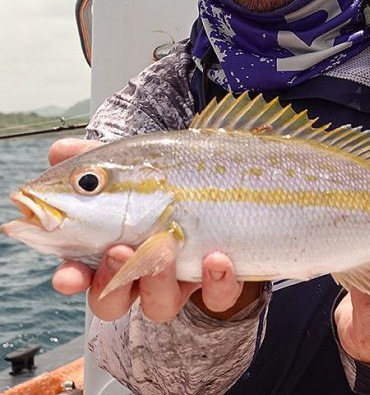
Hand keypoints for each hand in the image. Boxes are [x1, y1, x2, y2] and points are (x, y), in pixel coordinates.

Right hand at [49, 138, 259, 321]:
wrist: (224, 179)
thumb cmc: (169, 176)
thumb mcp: (135, 161)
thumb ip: (98, 160)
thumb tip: (60, 150)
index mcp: (110, 246)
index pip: (81, 273)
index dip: (72, 278)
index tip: (68, 276)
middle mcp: (141, 271)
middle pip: (113, 300)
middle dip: (111, 281)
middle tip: (119, 250)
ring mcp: (180, 278)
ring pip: (161, 304)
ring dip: (158, 281)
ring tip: (166, 246)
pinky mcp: (218, 279)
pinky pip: (218, 297)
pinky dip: (217, 282)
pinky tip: (218, 258)